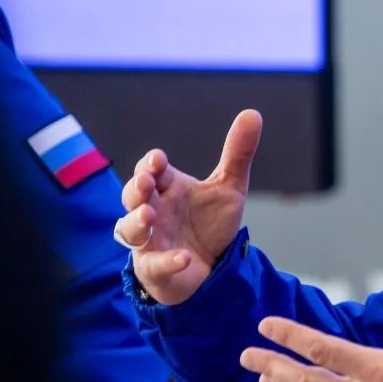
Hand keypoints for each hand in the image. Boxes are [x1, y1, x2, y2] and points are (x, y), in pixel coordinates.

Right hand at [114, 110, 261, 305]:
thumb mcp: (229, 187)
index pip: (151, 171)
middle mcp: (153, 211)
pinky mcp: (155, 268)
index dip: (151, 165)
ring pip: (129, 230)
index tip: (159, 160)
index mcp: (167, 189)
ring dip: (136, 221)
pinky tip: (184, 258)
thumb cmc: (211, 224)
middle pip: (133, 196)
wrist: (213, 267)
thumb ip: (238, 154)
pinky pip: (154, 265)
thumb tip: (253, 113)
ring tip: (149, 216)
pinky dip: (167, 261)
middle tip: (145, 183)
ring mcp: (150, 241)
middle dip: (136, 188)